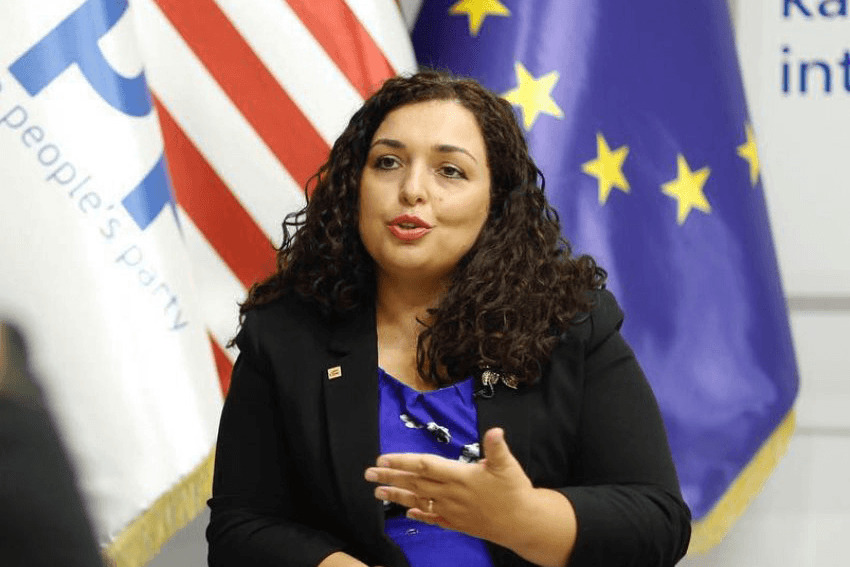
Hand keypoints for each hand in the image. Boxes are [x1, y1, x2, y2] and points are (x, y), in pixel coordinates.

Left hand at [364, 427, 533, 545]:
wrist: (523, 524)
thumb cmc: (515, 491)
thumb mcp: (508, 465)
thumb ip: (496, 448)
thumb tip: (495, 431)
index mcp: (460, 476)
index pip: (425, 466)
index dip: (402, 462)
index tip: (383, 459)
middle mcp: (451, 494)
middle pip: (415, 483)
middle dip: (390, 478)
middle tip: (369, 474)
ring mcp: (452, 510)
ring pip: (419, 502)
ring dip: (397, 496)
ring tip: (377, 492)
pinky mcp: (457, 523)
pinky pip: (433, 518)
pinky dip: (418, 515)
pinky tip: (406, 513)